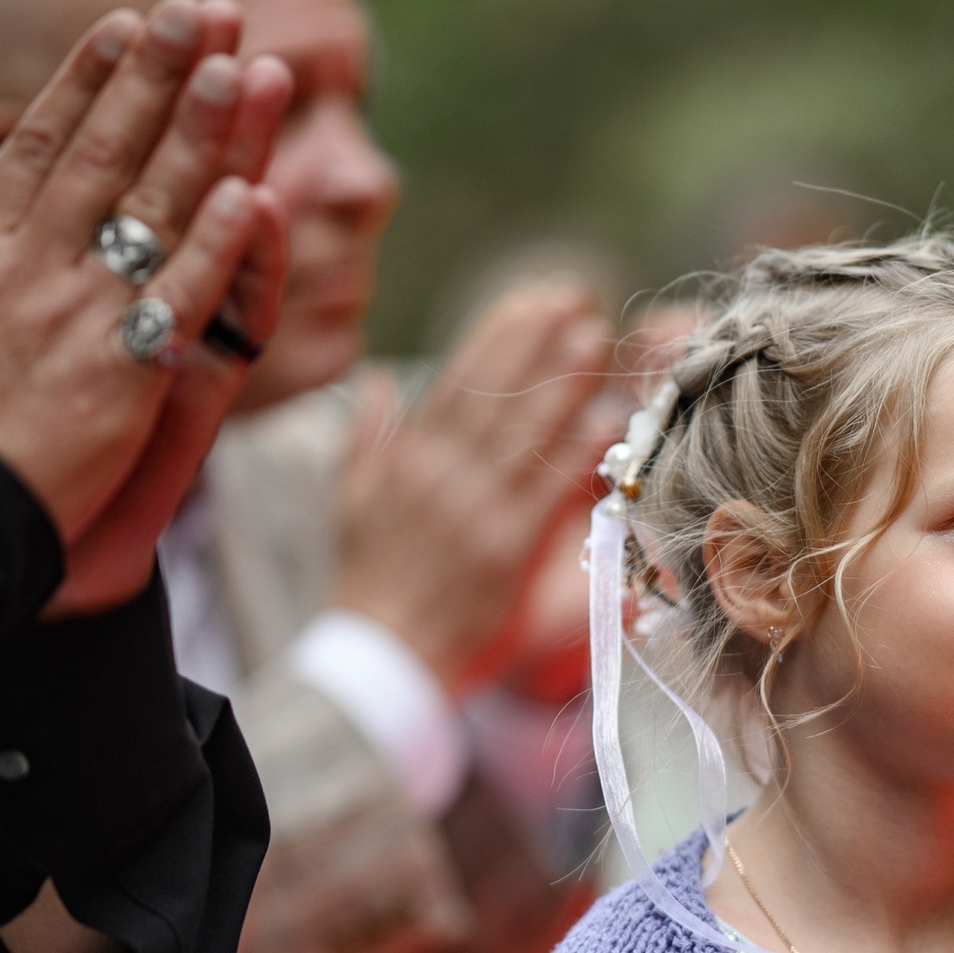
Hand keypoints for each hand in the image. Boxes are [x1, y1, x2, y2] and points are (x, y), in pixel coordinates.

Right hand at [0, 0, 291, 582]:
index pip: (38, 146)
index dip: (87, 82)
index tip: (125, 29)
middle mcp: (28, 268)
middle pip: (106, 153)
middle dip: (160, 78)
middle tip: (205, 17)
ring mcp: (78, 317)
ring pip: (153, 209)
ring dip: (203, 136)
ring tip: (245, 70)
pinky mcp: (123, 375)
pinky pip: (183, 299)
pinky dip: (219, 247)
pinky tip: (253, 195)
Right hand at [330, 285, 612, 688]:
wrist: (382, 653)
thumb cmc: (369, 579)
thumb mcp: (351, 501)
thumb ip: (366, 438)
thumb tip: (376, 382)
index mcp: (404, 457)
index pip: (455, 380)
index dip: (497, 336)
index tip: (530, 301)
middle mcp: (438, 474)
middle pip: (493, 393)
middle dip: (535, 342)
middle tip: (574, 299)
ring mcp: (472, 509)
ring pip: (521, 431)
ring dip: (561, 381)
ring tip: (593, 337)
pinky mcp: (504, 549)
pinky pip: (545, 489)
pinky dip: (574, 450)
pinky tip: (602, 416)